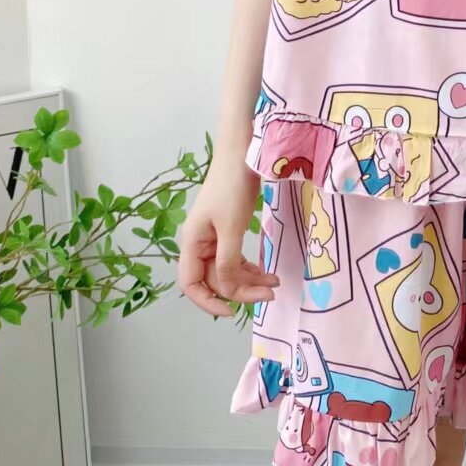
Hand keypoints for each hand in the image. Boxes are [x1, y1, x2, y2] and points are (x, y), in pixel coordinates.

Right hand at [178, 153, 278, 316]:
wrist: (241, 153)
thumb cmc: (233, 187)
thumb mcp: (231, 228)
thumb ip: (227, 261)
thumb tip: (226, 290)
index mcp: (192, 243)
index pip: (190, 284)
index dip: (207, 302)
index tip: (231, 312)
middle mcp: (199, 243)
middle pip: (215, 279)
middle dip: (241, 290)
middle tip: (269, 293)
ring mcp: (213, 237)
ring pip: (228, 270)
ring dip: (249, 280)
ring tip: (275, 283)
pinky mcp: (227, 229)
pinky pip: (235, 258)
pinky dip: (250, 267)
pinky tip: (267, 272)